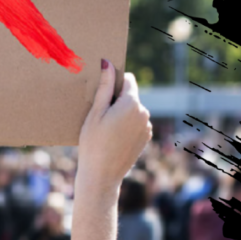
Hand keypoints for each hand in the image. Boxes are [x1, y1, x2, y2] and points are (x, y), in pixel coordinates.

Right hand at [77, 59, 151, 190]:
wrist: (102, 175)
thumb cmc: (93, 143)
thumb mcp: (95, 113)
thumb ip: (104, 87)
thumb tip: (108, 64)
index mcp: (131, 103)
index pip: (128, 79)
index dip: (114, 82)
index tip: (102, 92)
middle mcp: (144, 113)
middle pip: (130, 95)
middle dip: (116, 99)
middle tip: (98, 115)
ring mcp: (147, 126)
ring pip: (133, 110)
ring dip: (121, 113)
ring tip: (105, 129)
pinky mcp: (146, 138)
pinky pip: (136, 123)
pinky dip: (126, 125)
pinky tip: (113, 137)